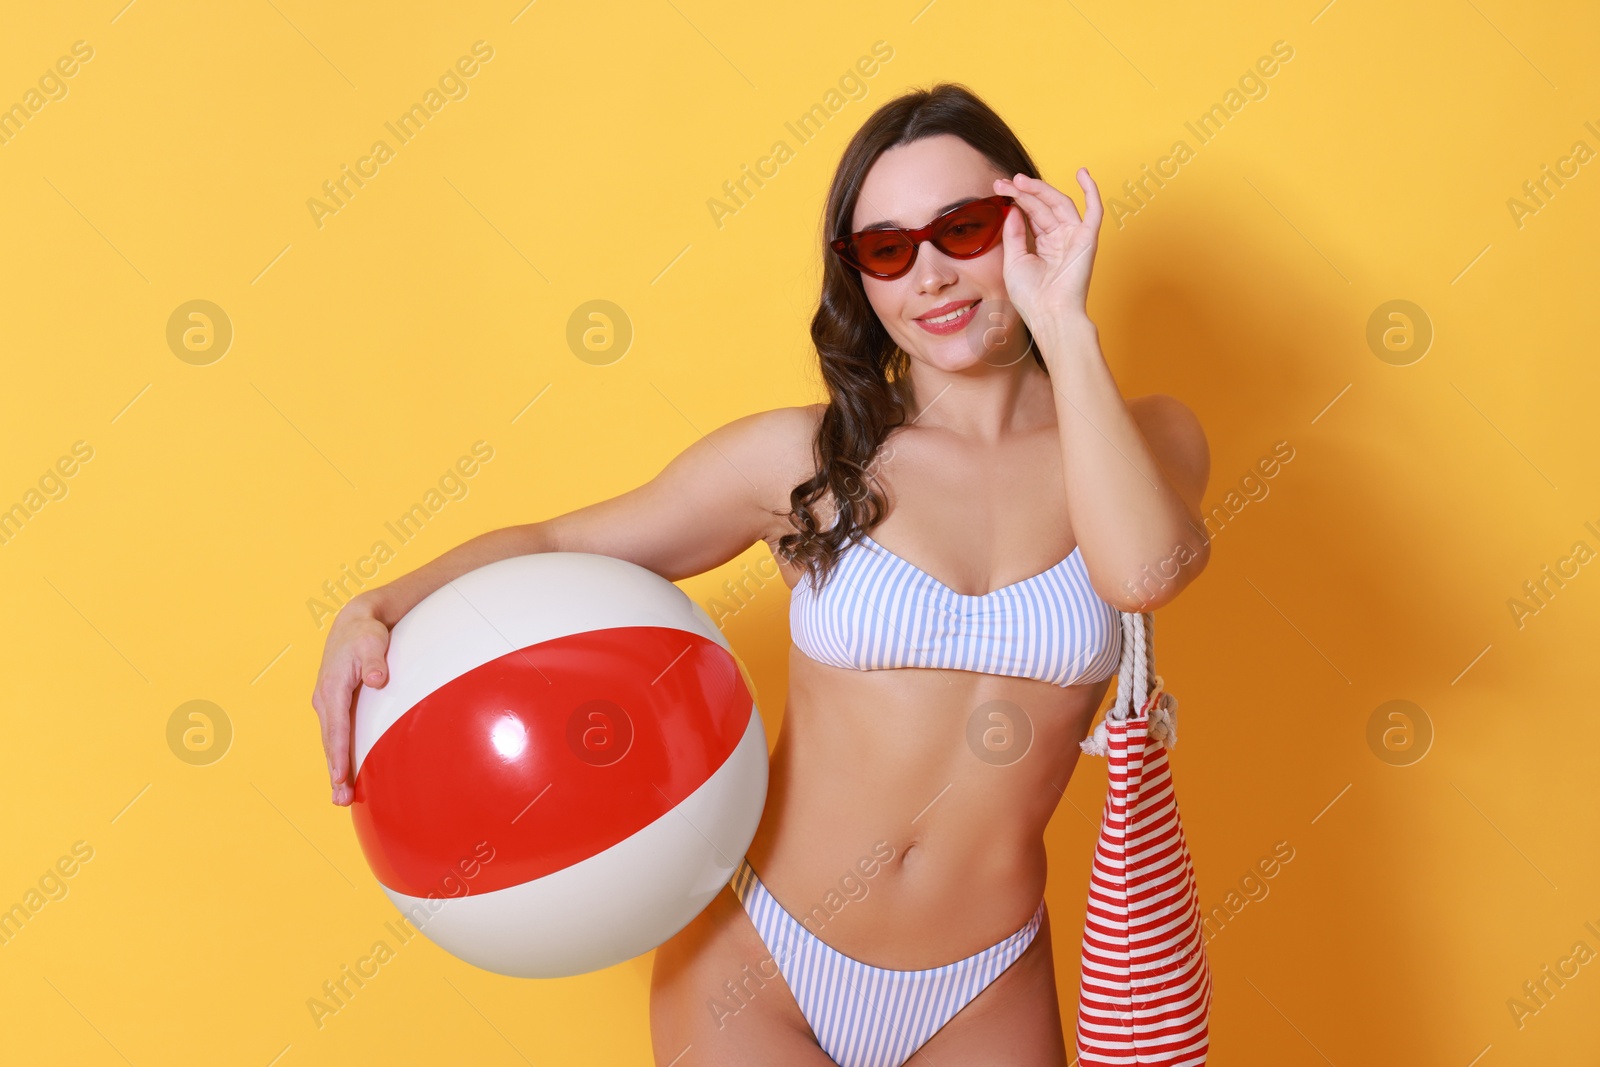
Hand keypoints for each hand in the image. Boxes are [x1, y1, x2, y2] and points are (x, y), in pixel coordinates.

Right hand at [310, 598, 393, 805]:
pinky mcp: (335, 705)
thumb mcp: (373, 642)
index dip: (338, 754)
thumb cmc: (366, 633)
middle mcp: (325, 699)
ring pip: (332, 741)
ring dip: (335, 769)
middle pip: (330, 742)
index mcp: (332, 688)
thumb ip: (375, 662)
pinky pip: (336, 734)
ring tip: (341, 797)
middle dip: (334, 773)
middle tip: (340, 800)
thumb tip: (379, 680)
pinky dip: (339, 755)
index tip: (341, 777)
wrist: (354, 623)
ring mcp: (327, 704)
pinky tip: (346, 774)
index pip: (337, 728)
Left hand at [992, 169, 1102, 331]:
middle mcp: (1060, 238)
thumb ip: (1014, 233)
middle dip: (1023, 192)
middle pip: (1042, 206)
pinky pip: (1094, 211)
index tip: (998, 188)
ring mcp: (1074, 237)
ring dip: (1041, 189)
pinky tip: (1083, 173)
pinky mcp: (1088, 240)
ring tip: (1019, 180)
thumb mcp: (1013, 261)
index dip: (1016, 198)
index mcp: (1044, 244)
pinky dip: (1091, 191)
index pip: (1031, 213)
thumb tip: (1013, 208)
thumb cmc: (1031, 296)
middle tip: (1004, 182)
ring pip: (1059, 204)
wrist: (1048, 314)